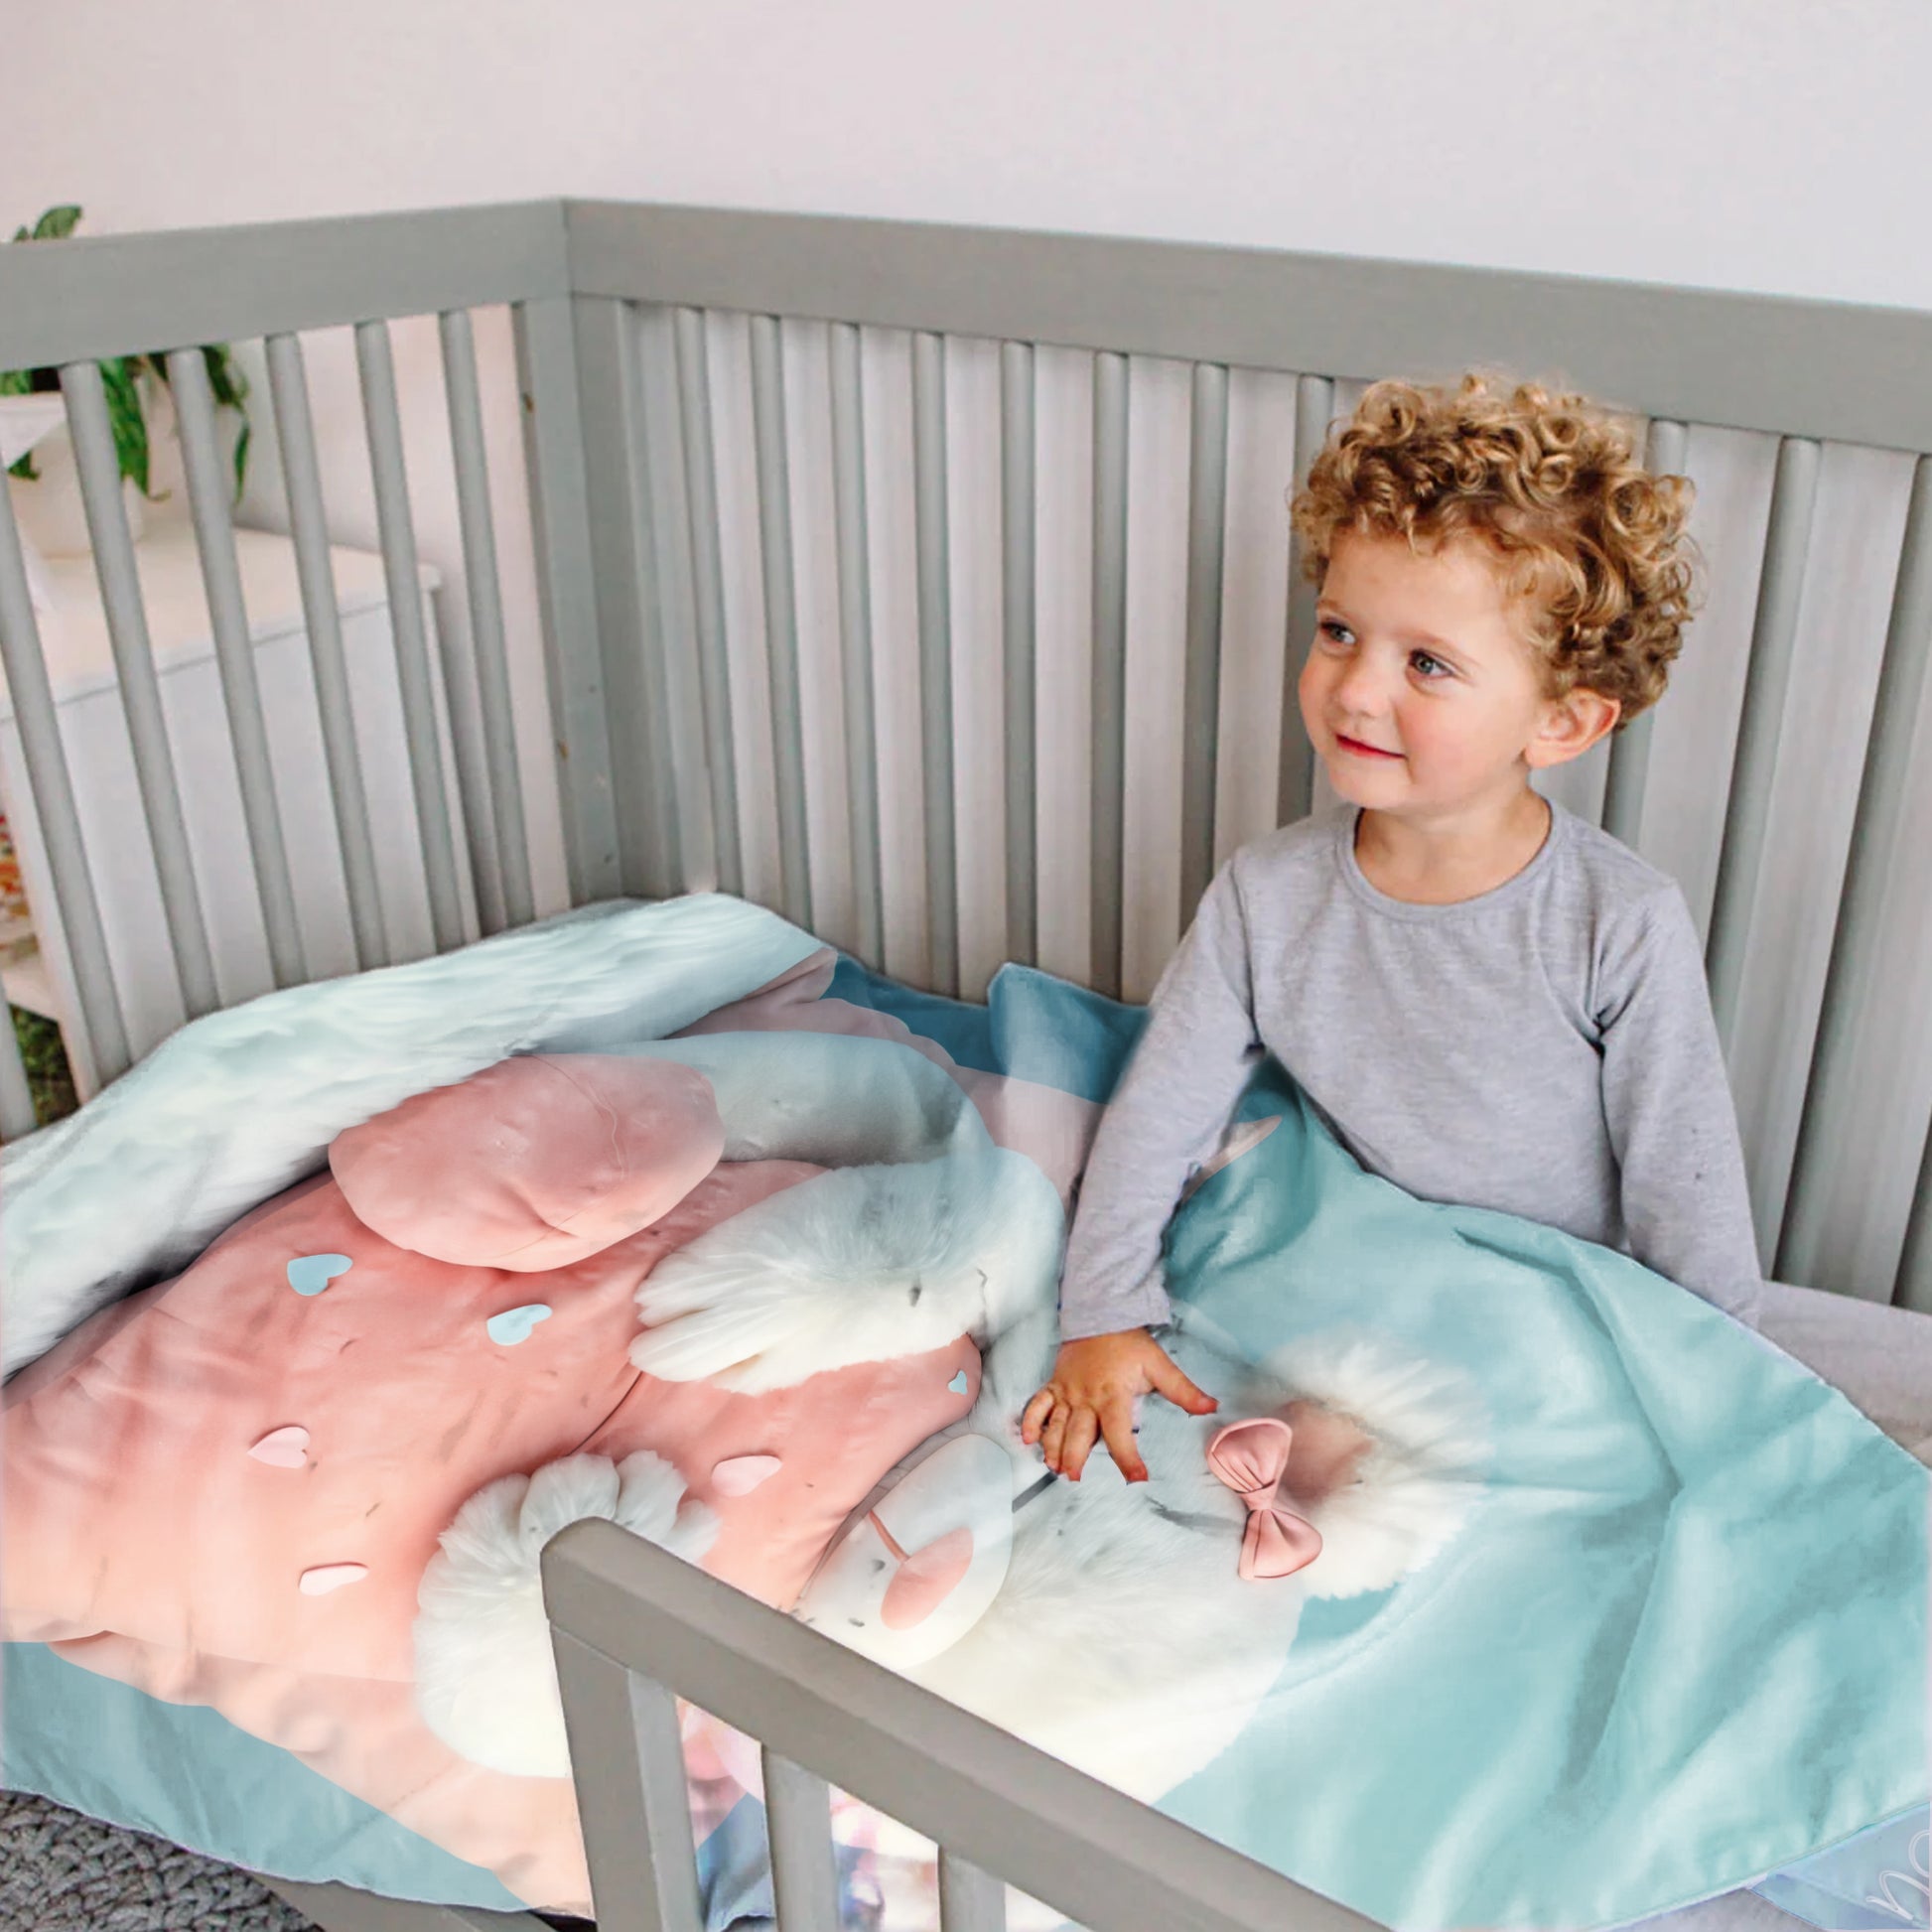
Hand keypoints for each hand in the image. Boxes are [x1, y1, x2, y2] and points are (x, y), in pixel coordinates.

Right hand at [1020, 1329, 1216, 1482]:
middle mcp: (1086, 1397)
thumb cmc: (1130, 1344)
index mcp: (1113, 1395)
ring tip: (1055, 1468)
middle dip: (1075, 1457)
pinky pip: (1038, 1405)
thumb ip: (1183, 1390)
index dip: (1128, 1457)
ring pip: (1056, 1424)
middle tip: (1075, 1477)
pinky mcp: (1055, 1385)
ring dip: (1054, 1447)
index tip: (1137, 1478)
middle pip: (1078, 1433)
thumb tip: (1211, 1407)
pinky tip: (1028, 1440)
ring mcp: (1067, 1392)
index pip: (1119, 1433)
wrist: (1100, 1315)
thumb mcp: (1159, 1364)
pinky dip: (1031, 1422)